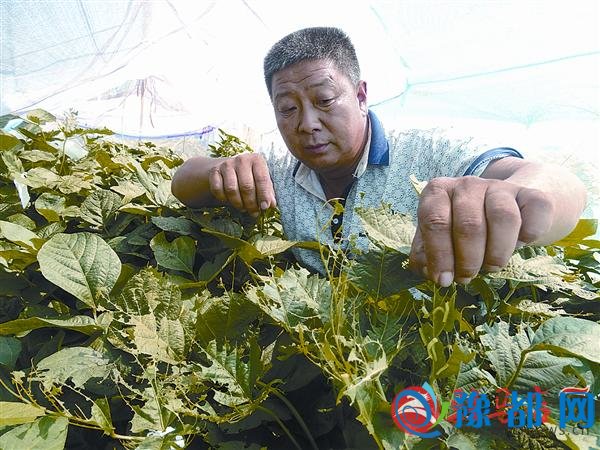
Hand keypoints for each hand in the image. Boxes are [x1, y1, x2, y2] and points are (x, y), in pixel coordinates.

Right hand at [208, 153, 276, 215]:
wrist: (229, 168)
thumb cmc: (250, 176)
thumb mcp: (261, 181)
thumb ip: (268, 192)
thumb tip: (271, 205)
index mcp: (257, 160)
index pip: (262, 179)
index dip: (264, 195)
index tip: (265, 207)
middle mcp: (242, 159)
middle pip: (246, 186)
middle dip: (251, 203)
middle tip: (254, 212)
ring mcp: (227, 164)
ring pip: (231, 189)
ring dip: (238, 203)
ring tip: (243, 208)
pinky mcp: (214, 171)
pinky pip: (217, 189)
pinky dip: (223, 199)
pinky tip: (229, 201)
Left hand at [408, 176, 553, 285]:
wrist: (500, 208)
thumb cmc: (457, 229)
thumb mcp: (435, 239)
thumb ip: (425, 256)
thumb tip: (430, 272)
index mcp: (438, 192)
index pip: (434, 221)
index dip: (439, 255)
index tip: (443, 280)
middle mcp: (467, 184)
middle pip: (469, 224)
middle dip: (468, 260)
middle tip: (467, 277)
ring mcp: (500, 186)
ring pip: (503, 218)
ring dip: (497, 253)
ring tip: (491, 267)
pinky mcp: (530, 193)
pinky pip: (535, 212)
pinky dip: (529, 235)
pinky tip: (519, 245)